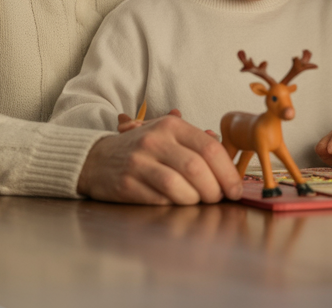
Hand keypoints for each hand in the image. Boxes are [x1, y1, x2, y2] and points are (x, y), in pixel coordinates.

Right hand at [77, 112, 242, 204]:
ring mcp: (138, 162)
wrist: (96, 159)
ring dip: (195, 199)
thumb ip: (196, 143)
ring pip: (178, 186)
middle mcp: (154, 140)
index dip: (228, 172)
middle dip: (214, 190)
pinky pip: (160, 199)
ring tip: (198, 201)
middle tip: (218, 199)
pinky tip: (177, 203)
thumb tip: (227, 158)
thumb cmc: (141, 150)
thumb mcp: (167, 136)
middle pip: (196, 168)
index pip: (209, 148)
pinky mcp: (126, 184)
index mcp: (171, 126)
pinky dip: (174, 205)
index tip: (235, 189)